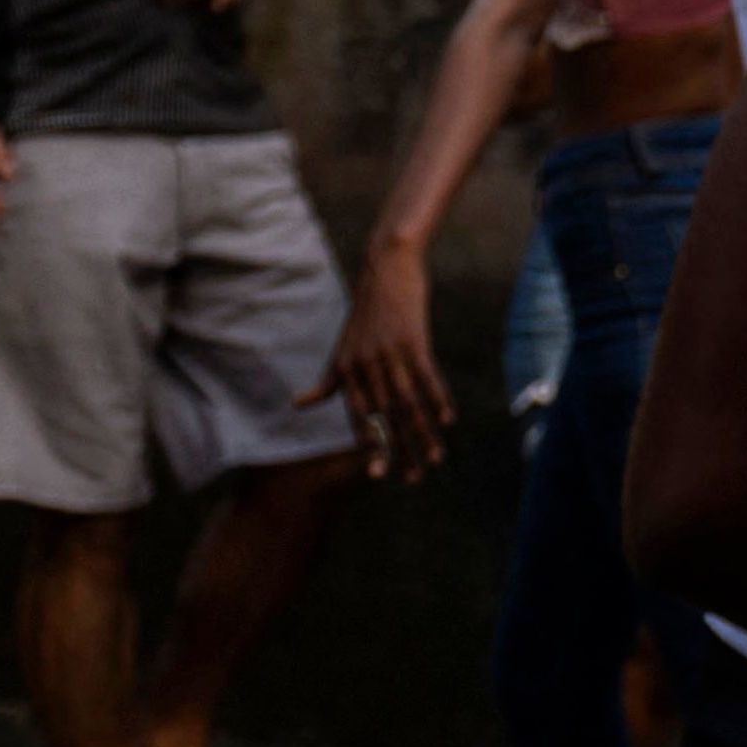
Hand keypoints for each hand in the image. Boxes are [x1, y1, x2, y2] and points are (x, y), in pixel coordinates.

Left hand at [310, 238, 456, 482]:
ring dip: (424, 433)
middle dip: (401, 449)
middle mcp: (366, 366)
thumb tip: (297, 405)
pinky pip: (426, 377)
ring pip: (408, 403)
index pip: (361, 417)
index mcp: (348, 371)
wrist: (385, 269)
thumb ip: (327, 381)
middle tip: (412, 478)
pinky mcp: (413, 340)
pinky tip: (448, 419)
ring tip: (435, 458)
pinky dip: (438, 398)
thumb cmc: (365, 311)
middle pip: (387, 417)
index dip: (372, 445)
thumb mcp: (342, 348)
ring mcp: (389, 354)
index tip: (379, 473)